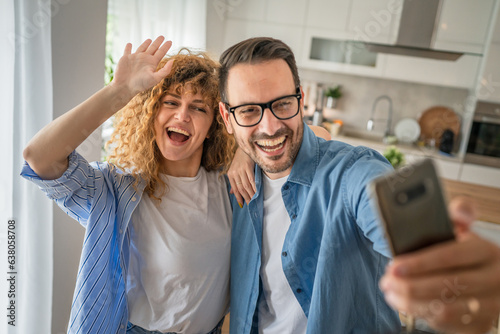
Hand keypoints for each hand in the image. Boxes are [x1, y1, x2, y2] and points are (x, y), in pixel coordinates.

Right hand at [110, 36, 173, 96]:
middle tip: (162, 36)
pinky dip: (128, 47)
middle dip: (157, 42)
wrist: (125, 87)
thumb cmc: (140, 84)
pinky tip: (129, 44)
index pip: (160, 53)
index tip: (170, 41)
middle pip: (153, 48)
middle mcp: (144, 60)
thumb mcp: (155, 78)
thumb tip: (173, 60)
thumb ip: (164, 70)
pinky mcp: (125, 58)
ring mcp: (135, 58)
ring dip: (145, 44)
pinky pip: (127, 51)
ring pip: (141, 48)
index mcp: (152, 63)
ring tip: (149, 39)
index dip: (165, 47)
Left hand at [227, 147, 255, 206]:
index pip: (235, 189)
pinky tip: (257, 191)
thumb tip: (232, 193)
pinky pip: (252, 180)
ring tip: (255, 199)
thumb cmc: (240, 160)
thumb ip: (234, 182)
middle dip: (246, 197)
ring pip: (246, 185)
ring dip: (251, 194)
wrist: (244, 147)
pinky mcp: (248, 167)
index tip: (243, 204)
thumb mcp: (235, 170)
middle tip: (251, 204)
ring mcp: (241, 170)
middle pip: (241, 188)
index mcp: (230, 174)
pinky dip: (255, 187)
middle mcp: (234, 173)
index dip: (239, 197)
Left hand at [380, 198, 499, 332]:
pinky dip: (422, 315)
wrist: (494, 278)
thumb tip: (460, 210)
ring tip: (391, 292)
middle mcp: (492, 280)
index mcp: (486, 252)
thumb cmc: (468, 253)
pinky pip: (446, 325)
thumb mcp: (464, 230)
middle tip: (386, 281)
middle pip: (445, 286)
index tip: (393, 265)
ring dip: (410, 303)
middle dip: (408, 285)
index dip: (418, 263)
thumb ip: (458, 214)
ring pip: (444, 311)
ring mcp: (489, 306)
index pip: (449, 256)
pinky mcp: (480, 326)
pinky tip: (406, 304)